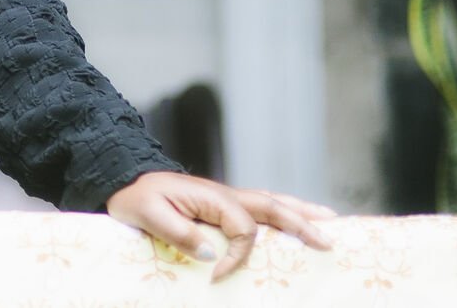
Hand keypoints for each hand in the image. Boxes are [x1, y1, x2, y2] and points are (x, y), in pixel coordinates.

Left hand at [106, 170, 334, 281]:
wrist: (124, 180)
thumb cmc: (136, 198)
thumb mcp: (149, 216)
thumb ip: (179, 233)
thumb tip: (211, 254)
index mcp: (212, 198)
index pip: (243, 230)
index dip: (236, 257)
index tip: (216, 277)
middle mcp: (225, 195)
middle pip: (272, 207)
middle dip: (302, 224)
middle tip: (329, 242)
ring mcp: (226, 198)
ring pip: (272, 203)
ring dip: (301, 212)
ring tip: (331, 222)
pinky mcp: (222, 205)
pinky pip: (260, 207)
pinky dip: (283, 210)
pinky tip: (297, 216)